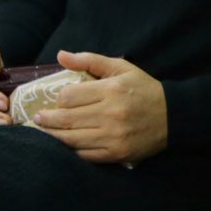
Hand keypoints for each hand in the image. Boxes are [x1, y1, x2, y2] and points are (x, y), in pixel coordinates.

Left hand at [33, 50, 167, 164]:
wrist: (173, 116)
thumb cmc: (144, 89)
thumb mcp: (121, 68)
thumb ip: (90, 60)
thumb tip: (61, 55)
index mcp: (111, 90)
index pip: (69, 96)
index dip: (57, 99)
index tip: (53, 100)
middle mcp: (111, 114)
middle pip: (66, 118)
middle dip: (47, 119)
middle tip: (37, 118)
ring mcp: (113, 136)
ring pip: (71, 139)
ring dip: (53, 136)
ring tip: (44, 132)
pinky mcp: (116, 153)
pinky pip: (85, 154)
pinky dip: (71, 151)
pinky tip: (64, 146)